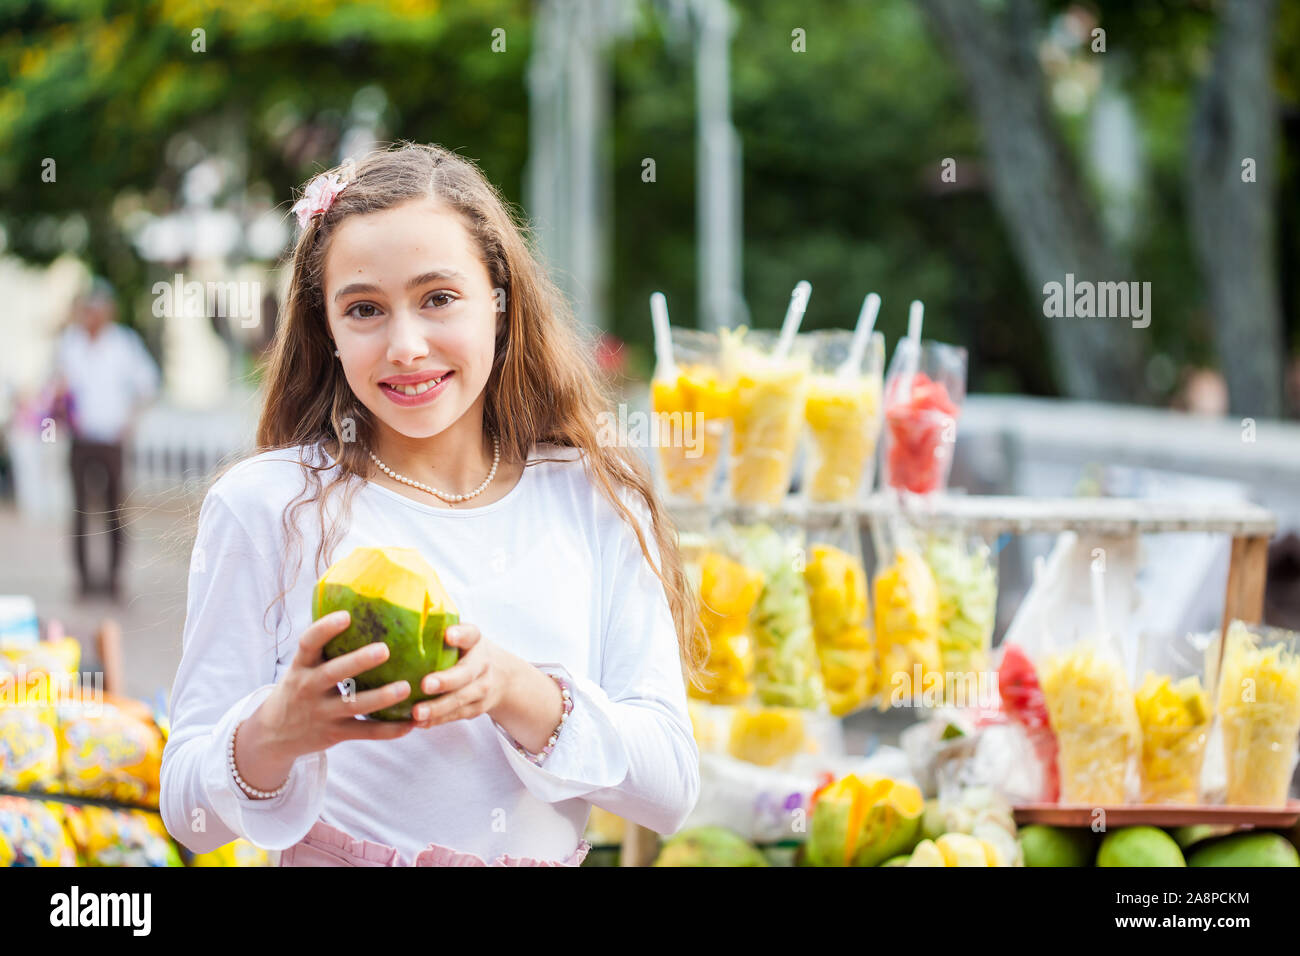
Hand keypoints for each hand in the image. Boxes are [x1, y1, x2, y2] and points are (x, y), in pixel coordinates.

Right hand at [248, 610, 417, 764]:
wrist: (274, 735)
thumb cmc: (299, 689)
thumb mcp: (301, 667)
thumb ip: (323, 647)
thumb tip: (354, 606)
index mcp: (301, 667)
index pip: (308, 644)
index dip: (325, 629)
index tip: (346, 615)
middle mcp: (309, 688)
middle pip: (334, 674)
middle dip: (359, 662)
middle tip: (385, 649)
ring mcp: (322, 713)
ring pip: (354, 705)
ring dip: (381, 698)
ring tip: (406, 687)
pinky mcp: (334, 734)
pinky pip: (364, 732)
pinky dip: (388, 730)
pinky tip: (410, 724)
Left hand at [408, 624, 516, 727]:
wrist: (501, 675)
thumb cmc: (465, 651)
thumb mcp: (460, 635)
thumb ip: (438, 627)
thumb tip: (400, 610)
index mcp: (475, 640)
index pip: (470, 634)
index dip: (460, 635)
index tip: (448, 635)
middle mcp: (482, 663)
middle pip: (466, 673)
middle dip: (446, 680)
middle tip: (425, 684)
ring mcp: (482, 688)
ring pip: (461, 699)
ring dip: (438, 708)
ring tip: (416, 713)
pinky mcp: (477, 707)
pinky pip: (457, 715)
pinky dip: (438, 720)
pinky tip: (419, 723)